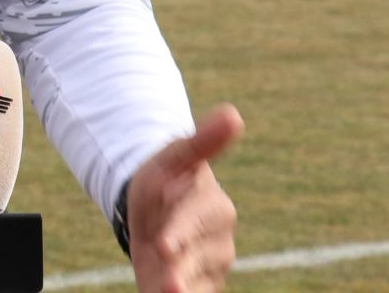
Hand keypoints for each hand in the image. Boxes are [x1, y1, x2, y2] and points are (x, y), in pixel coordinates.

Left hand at [127, 104, 242, 292]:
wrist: (155, 210)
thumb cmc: (167, 179)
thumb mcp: (175, 156)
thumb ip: (202, 142)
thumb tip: (232, 113)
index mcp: (214, 207)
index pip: (197, 221)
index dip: (181, 232)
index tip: (164, 245)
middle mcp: (218, 242)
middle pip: (199, 259)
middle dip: (181, 272)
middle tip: (166, 285)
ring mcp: (209, 268)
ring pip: (198, 285)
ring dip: (182, 292)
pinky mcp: (198, 286)